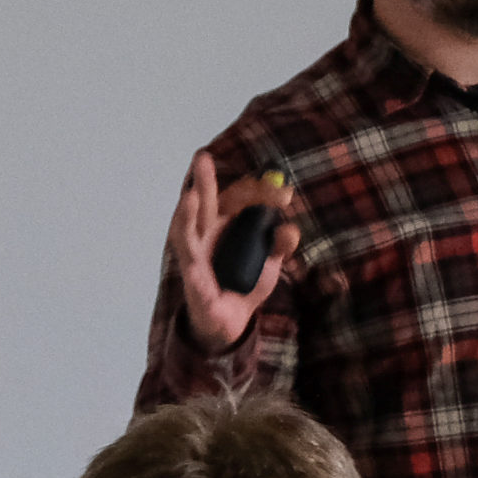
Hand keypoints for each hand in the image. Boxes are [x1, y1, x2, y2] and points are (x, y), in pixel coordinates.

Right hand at [169, 151, 300, 355]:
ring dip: (189, 209)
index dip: (259, 191)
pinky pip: (189, 261)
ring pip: (188, 227)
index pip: (238, 198)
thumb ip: (279, 245)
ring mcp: (196, 253)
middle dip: (203, 179)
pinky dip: (190, 250)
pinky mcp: (192, 277)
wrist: (232, 320)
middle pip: (206, 202)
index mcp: (226, 223)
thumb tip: (290, 229)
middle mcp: (207, 233)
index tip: (284, 193)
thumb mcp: (270, 263)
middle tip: (202, 156)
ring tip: (192, 189)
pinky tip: (191, 236)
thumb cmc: (246, 283)